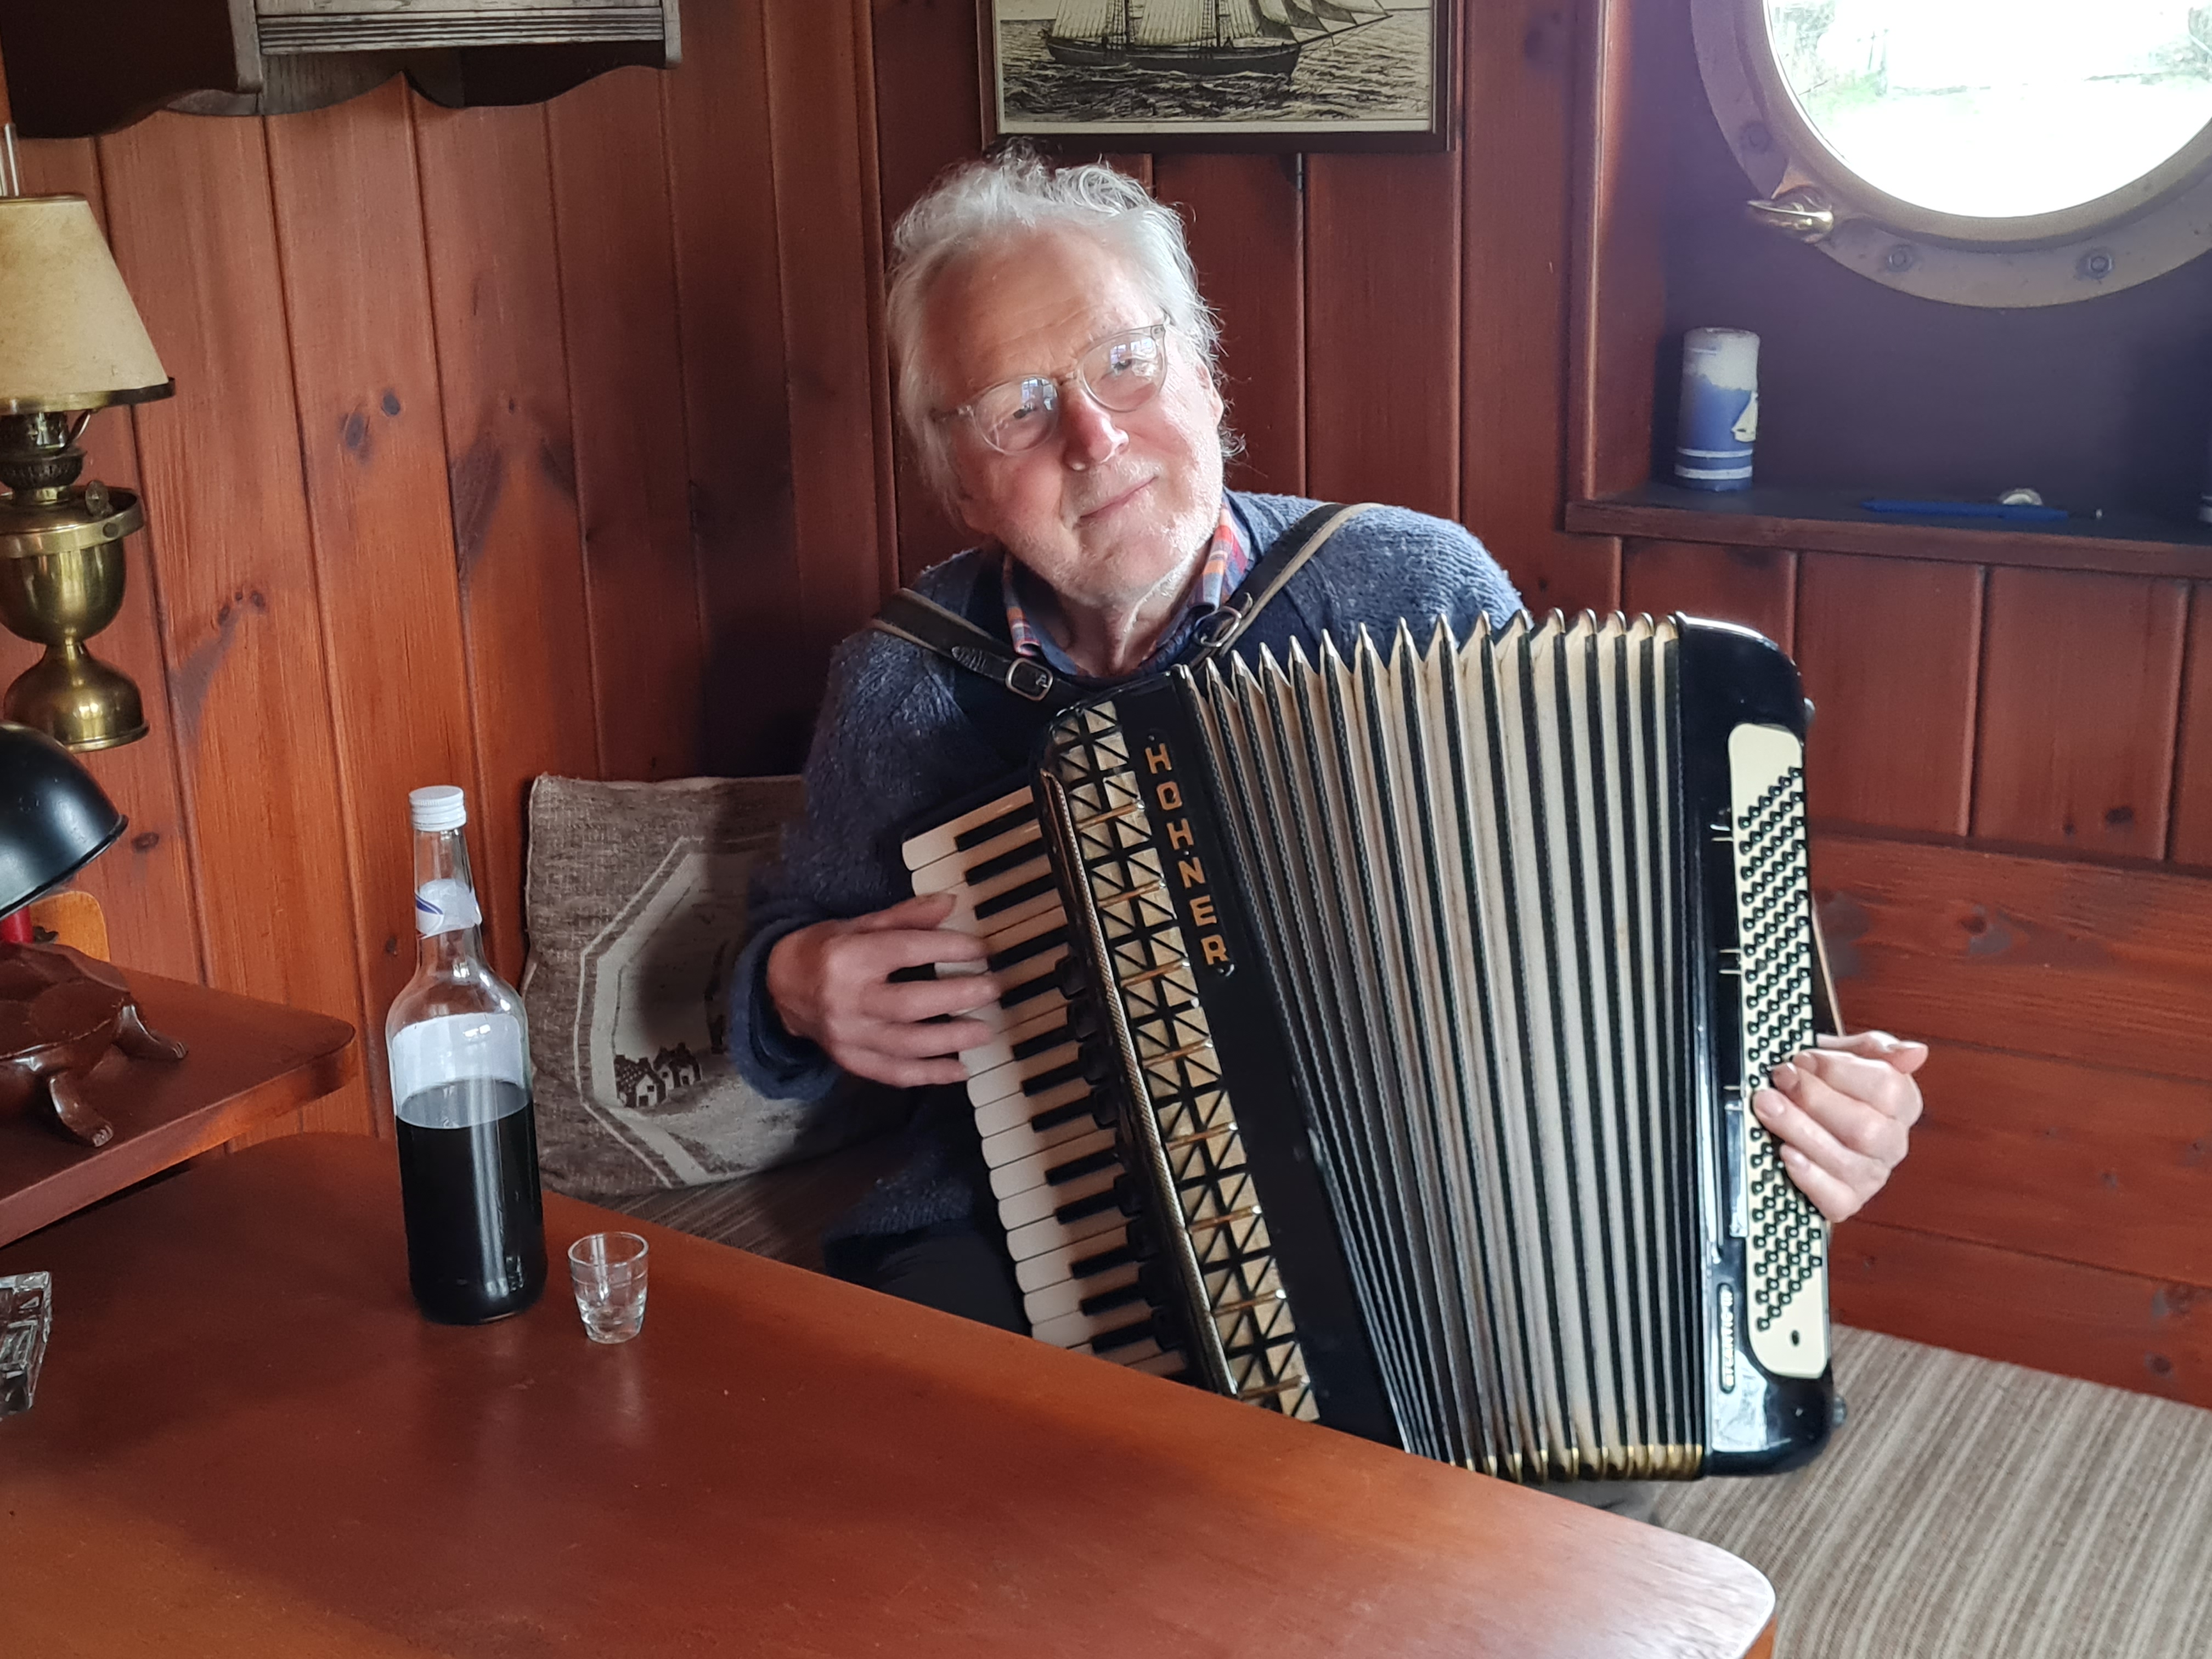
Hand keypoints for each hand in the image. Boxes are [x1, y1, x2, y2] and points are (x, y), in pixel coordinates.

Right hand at [765, 893, 1001, 1087]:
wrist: (778, 988)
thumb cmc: (824, 950)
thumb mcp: (859, 925)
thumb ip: (906, 917)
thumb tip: (950, 903)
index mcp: (848, 958)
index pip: (906, 951)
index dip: (948, 948)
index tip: (981, 948)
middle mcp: (846, 1000)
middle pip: (911, 1003)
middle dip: (958, 997)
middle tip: (993, 989)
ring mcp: (848, 1036)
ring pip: (907, 1045)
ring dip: (951, 1040)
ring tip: (986, 1030)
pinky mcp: (850, 1061)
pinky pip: (895, 1073)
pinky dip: (931, 1074)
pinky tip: (961, 1069)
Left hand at [1752, 1030, 1927, 1222]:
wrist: (1804, 1109)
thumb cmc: (1828, 1083)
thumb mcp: (1849, 1055)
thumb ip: (1877, 1048)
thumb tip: (1914, 1053)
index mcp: (1902, 1104)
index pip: (1886, 1088)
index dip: (1839, 1071)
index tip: (1803, 1059)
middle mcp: (1892, 1143)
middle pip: (1865, 1128)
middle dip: (1814, 1100)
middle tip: (1780, 1079)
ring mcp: (1872, 1175)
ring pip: (1845, 1161)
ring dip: (1799, 1130)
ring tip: (1767, 1107)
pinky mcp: (1847, 1201)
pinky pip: (1835, 1198)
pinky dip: (1808, 1176)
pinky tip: (1787, 1153)